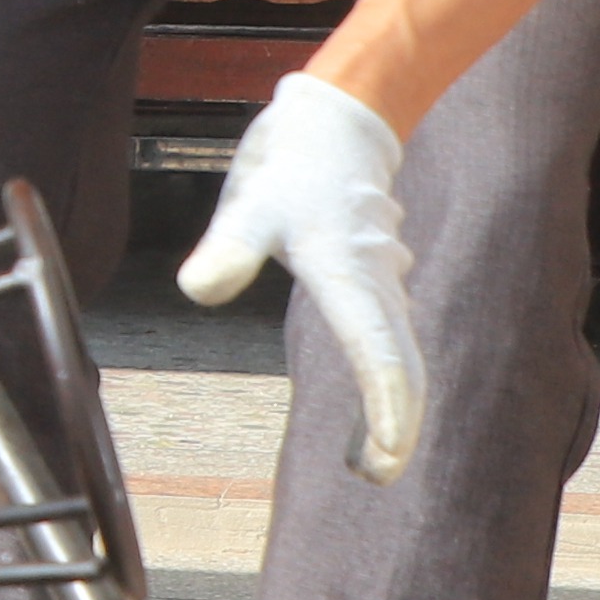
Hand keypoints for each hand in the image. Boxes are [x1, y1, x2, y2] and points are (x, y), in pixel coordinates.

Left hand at [175, 70, 426, 475]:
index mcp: (349, 273)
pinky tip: (368, 420)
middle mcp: (377, 284)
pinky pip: (389, 345)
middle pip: (402, 366)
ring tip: (368, 465)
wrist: (338, 122)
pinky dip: (386, 386)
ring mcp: (382, 285)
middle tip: (375, 477)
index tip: (388, 452)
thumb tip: (197, 289)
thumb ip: (228, 246)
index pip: (377, 350)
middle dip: (396, 425)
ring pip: (400, 359)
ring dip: (392, 412)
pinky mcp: (375, 285)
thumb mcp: (250, 201)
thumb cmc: (293, 164)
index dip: (386, 405)